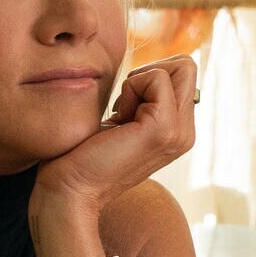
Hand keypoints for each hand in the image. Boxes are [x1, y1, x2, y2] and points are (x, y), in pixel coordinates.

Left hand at [34, 54, 197, 217]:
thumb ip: (143, 101)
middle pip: (186, 67)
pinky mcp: (165, 128)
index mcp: (178, 130)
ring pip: (179, 68)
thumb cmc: (80, 154)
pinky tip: (117, 119)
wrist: (69, 189)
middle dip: (147, 75)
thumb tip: (153, 71)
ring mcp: (180, 132)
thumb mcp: (120, 121)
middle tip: (122, 108)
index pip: (183, 73)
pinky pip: (157, 77)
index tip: (121, 108)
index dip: (146, 78)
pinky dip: (131, 87)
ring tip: (120, 116)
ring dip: (138, 82)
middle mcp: (186, 132)